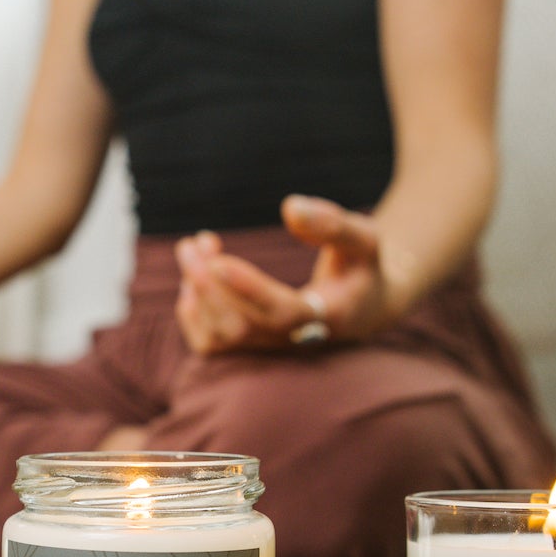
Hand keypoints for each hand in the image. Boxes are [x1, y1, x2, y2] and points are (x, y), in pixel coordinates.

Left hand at [172, 195, 392, 355]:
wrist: (360, 307)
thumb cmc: (361, 267)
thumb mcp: (364, 240)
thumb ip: (332, 224)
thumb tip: (290, 207)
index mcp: (329, 317)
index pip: (284, 313)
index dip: (249, 290)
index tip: (217, 260)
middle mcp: (295, 342)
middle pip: (242, 327)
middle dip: (210, 285)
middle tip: (194, 242)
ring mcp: (270, 349)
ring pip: (221, 338)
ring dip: (197, 291)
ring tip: (192, 247)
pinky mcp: (250, 349)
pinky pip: (210, 344)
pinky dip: (191, 311)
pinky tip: (194, 276)